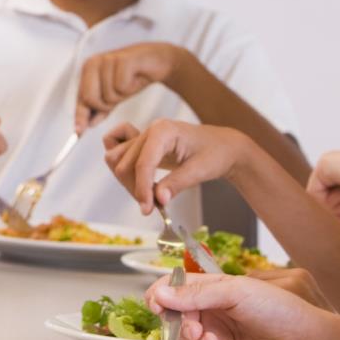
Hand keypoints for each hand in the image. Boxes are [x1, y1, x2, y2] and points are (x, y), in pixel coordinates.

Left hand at [76, 43, 182, 131]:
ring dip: (121, 96)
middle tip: (119, 97)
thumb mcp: (113, 95)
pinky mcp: (122, 60)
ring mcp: (107, 60)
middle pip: (90, 98)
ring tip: (128, 84)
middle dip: (105, 105)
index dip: (80, 116)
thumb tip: (86, 125)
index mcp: (87, 70)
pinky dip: (130, 87)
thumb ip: (98, 109)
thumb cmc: (132, 76)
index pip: (81, 98)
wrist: (156, 61)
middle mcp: (94, 62)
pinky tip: (135, 78)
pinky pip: (121, 86)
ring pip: (108, 95)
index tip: (79, 132)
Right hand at [103, 119, 253, 214]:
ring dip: (128, 180)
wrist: (223, 147)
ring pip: (117, 159)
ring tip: (148, 194)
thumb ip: (176, 184)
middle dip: (135, 188)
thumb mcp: (200, 171)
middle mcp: (149, 130)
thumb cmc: (216, 154)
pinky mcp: (142, 144)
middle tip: (152, 206)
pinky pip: (116, 148)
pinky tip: (137, 176)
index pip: (142, 162)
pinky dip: (120, 164)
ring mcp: (143, 135)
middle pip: (125, 163)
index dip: (141, 188)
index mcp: (163, 130)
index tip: (147, 209)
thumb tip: (158, 199)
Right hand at [144, 272, 327, 339]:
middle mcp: (211, 316)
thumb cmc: (278, 308)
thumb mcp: (236, 290)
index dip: (161, 296)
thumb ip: (196, 293)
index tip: (157, 304)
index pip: (174, 291)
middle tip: (196, 329)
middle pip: (175, 322)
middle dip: (181, 326)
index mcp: (211, 291)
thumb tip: (160, 293)